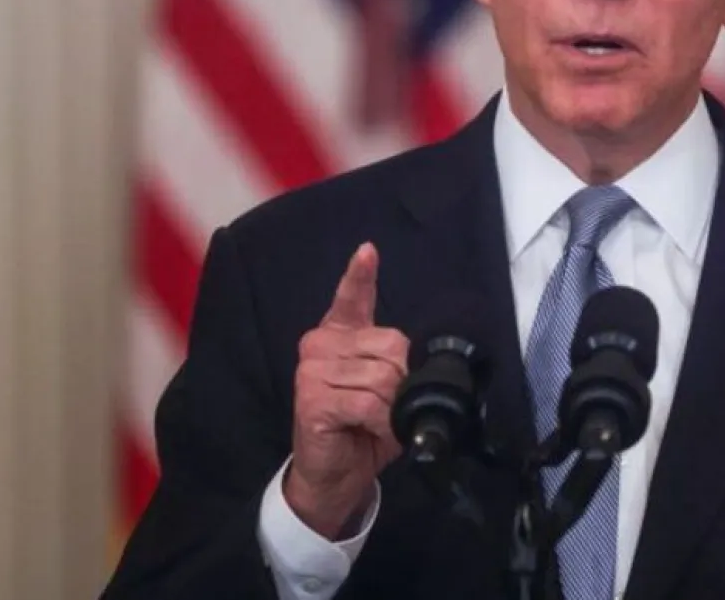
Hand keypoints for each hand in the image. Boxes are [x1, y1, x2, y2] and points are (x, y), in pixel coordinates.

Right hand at [284, 242, 409, 538]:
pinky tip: (371, 431)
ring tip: (377, 422)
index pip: (351, 298)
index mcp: (339, 335)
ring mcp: (311, 370)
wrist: (336, 473)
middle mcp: (320, 345)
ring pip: (382, 377)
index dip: (360, 276)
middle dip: (403, 382)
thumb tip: (413, 352)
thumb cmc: (363, 427)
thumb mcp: (386, 387)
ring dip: (392, 408)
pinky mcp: (311, 399)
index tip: (368, 252)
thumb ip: (395, 361)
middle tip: (389, 407)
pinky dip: (381, 422)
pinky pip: (368, 402)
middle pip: (390, 346)